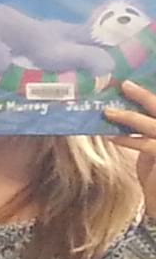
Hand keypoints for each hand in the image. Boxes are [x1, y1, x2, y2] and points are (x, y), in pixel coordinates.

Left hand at [108, 82, 155, 210]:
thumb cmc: (155, 175)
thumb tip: (124, 110)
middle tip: (124, 84)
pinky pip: (146, 145)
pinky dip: (127, 139)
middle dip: (144, 95)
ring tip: (107, 111)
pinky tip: (111, 136)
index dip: (147, 95)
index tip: (131, 83)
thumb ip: (145, 129)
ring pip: (153, 125)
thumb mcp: (150, 146)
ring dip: (129, 117)